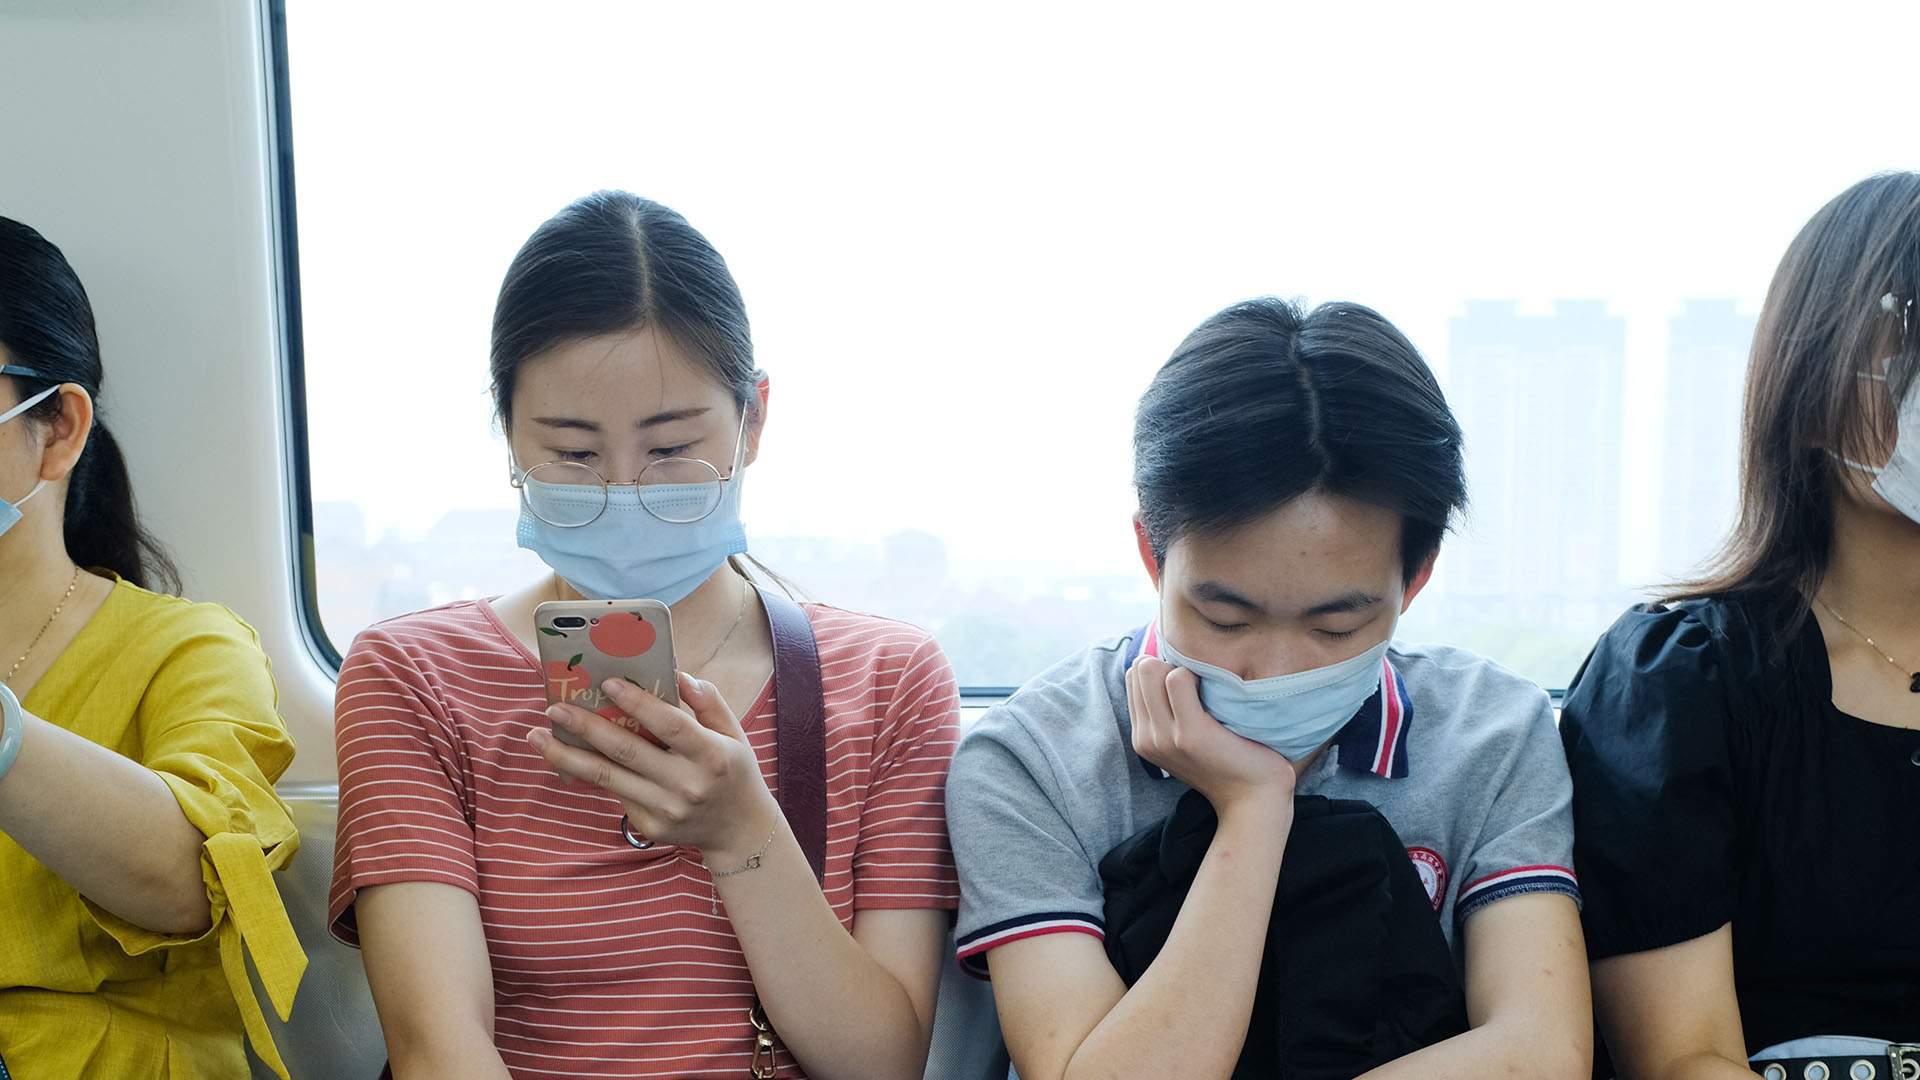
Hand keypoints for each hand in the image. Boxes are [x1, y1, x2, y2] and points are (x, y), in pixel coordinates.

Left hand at [529, 671, 779, 861]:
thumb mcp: (733, 732)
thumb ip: (707, 701)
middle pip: (627, 751)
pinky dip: (587, 773)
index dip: (637, 703)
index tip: (606, 681)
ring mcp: (665, 809)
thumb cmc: (734, 771)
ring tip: (537, 736)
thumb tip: (675, 673)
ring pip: (607, 778)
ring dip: (566, 756)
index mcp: (710, 754)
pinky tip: (565, 756)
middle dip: (586, 727)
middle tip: (554, 707)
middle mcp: (686, 784)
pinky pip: (614, 793)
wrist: (739, 831)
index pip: (668, 724)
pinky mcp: (650, 826)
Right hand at [1126, 657, 1295, 818]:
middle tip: (1199, 682)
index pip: (1133, 676)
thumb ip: (1168, 710)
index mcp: (1142, 739)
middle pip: (1139, 668)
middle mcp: (1147, 739)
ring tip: (1207, 688)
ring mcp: (1165, 737)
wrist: (1254, 799)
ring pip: (1152, 670)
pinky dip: (1197, 673)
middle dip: (1167, 664)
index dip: (1159, 668)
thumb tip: (1165, 664)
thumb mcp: (1185, 739)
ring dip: (1182, 668)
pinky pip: (1178, 679)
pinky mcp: (1190, 733)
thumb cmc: (1229, 761)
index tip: (1187, 681)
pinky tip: (1216, 690)